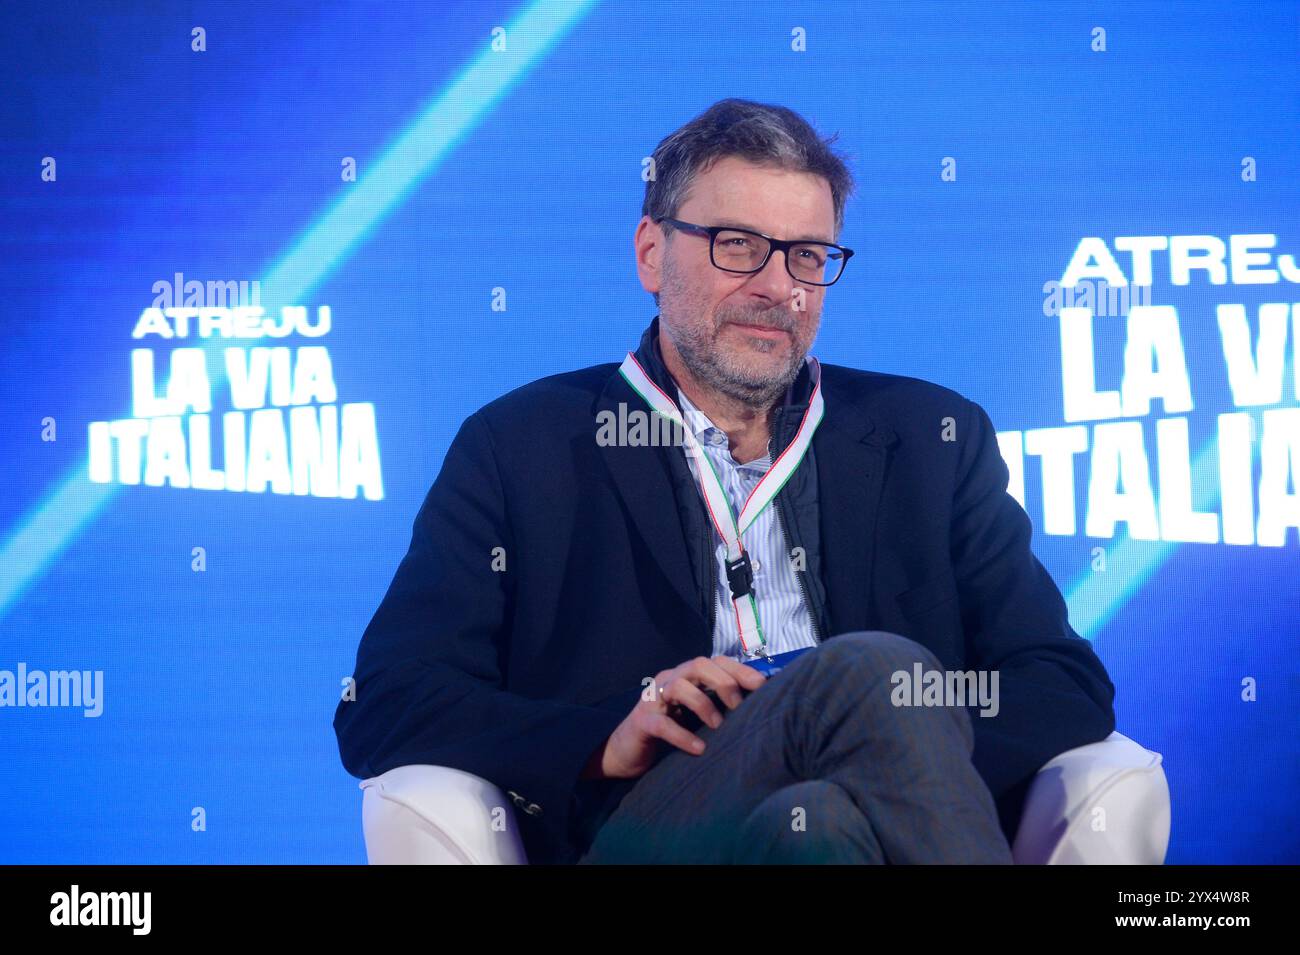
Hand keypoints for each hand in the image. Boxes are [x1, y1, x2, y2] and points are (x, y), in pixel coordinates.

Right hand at [593, 655, 767, 779]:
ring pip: (678, 686)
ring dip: (702, 704)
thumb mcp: (696, 714)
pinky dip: (681, 735)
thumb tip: (759, 707)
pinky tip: (698, 748)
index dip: (739, 670)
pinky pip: (661, 724)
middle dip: (723, 682)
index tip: (762, 686)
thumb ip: (719, 705)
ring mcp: (653, 699)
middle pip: (698, 665)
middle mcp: (669, 679)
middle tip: (738, 707)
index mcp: (686, 676)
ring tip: (718, 726)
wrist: (626, 750)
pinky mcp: (641, 722)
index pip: (715, 662)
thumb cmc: (670, 729)